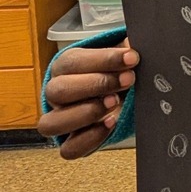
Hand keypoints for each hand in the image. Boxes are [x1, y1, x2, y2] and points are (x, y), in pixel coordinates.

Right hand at [37, 39, 138, 158]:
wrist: (118, 96)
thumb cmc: (115, 73)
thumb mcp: (121, 58)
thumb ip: (126, 51)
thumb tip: (136, 43)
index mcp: (66, 66)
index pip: (73, 62)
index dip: (103, 59)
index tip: (131, 58)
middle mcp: (56, 92)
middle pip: (59, 90)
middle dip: (97, 84)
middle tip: (128, 80)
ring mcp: (59, 119)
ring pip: (52, 123)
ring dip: (86, 113)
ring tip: (115, 103)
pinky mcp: (70, 142)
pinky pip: (69, 149)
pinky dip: (90, 139)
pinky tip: (111, 123)